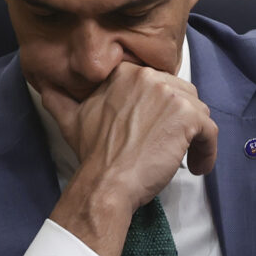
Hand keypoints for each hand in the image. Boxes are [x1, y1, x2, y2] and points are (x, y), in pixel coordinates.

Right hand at [40, 62, 217, 255]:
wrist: (105, 181)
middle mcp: (149, 77)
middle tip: (172, 146)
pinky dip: (207, 151)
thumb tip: (46, 89)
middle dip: (181, 121)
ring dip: (195, 137)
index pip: (160, 84)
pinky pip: (209, 132)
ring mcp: (170, 96)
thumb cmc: (93, 155)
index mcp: (127, 73)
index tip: (158, 129)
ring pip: (198, 112)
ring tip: (185, 158)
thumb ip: (60, 100)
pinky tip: (196, 167)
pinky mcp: (188, 118)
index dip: (162, 108)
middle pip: (183, 95)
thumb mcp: (71, 120)